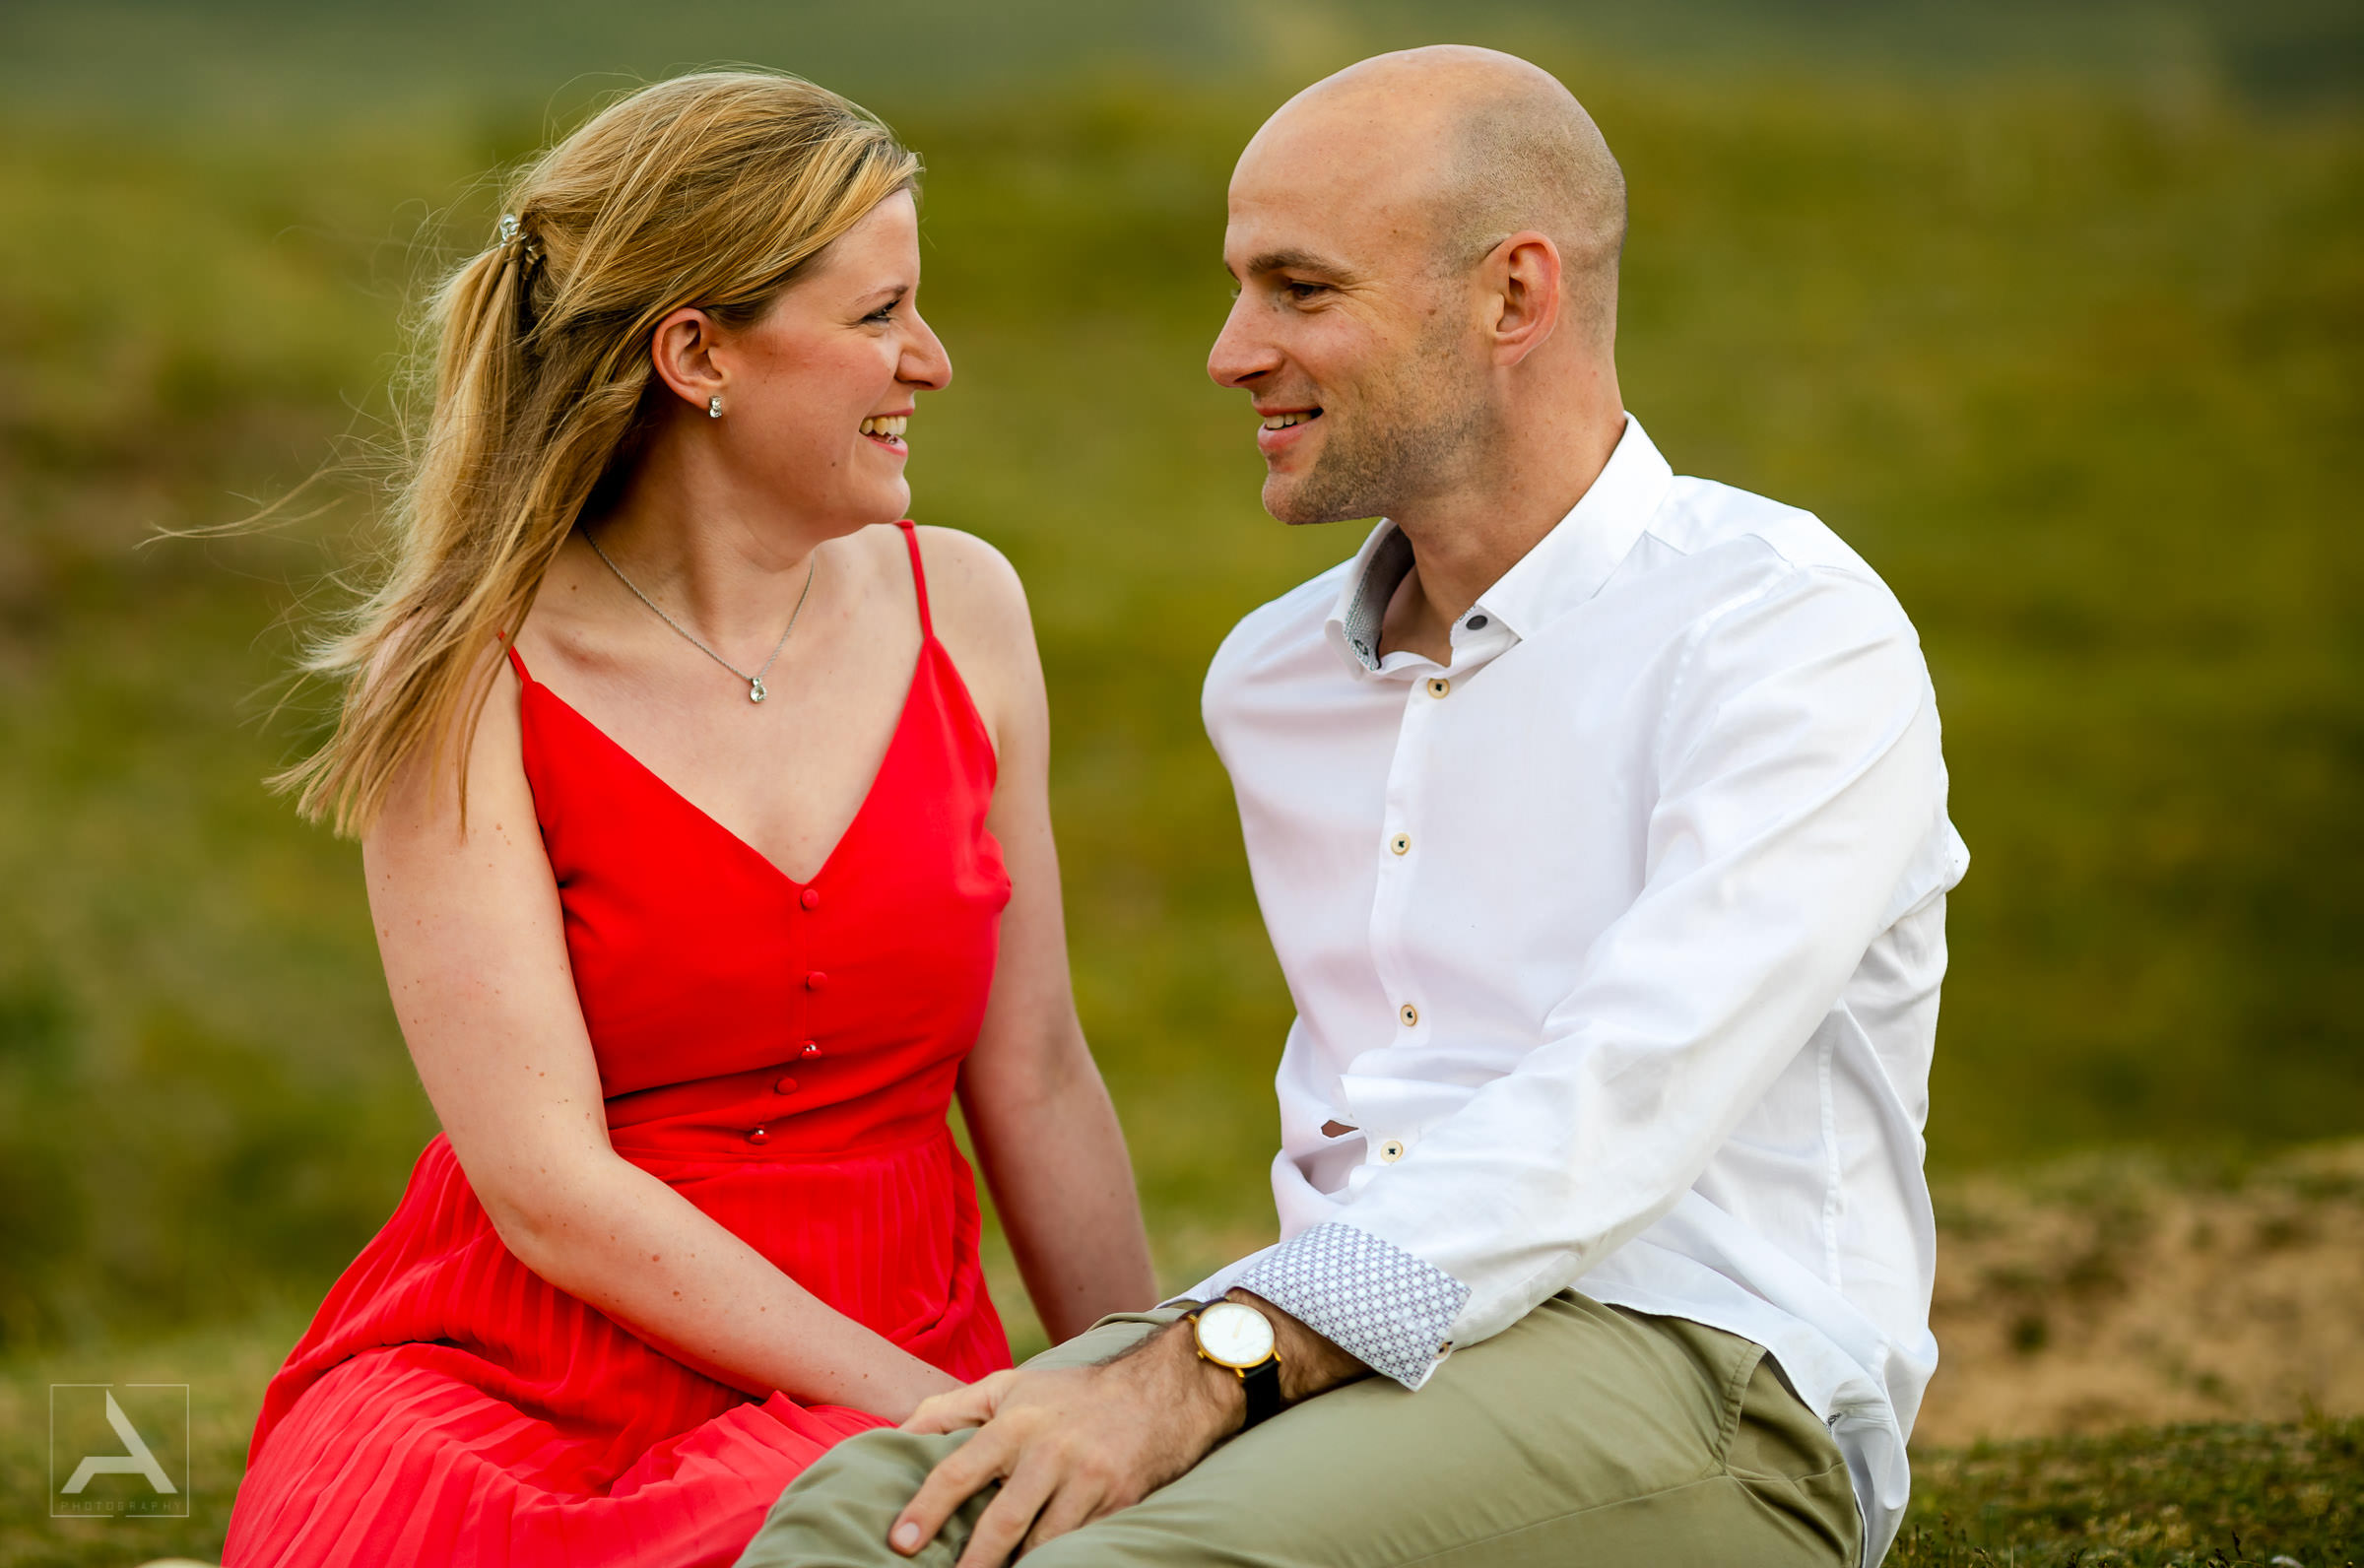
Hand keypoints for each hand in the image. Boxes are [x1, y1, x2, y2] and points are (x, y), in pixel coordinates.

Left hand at [887, 1324, 1239, 1566]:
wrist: (1162, 1391)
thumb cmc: (1070, 1395)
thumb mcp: (1007, 1387)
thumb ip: (948, 1410)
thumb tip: (893, 1436)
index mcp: (1016, 1422)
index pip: (959, 1470)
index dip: (926, 1509)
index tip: (901, 1541)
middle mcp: (1051, 1451)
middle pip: (1002, 1521)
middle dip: (973, 1561)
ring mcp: (1088, 1480)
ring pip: (1042, 1542)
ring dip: (1017, 1564)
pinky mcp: (1119, 1503)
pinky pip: (1079, 1544)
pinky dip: (1057, 1558)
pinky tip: (1039, 1564)